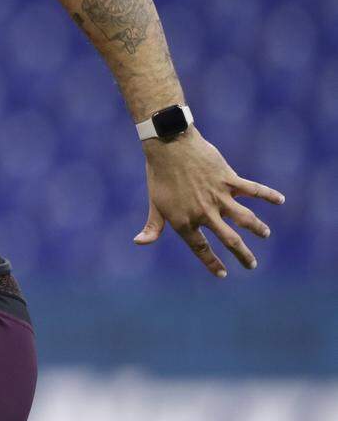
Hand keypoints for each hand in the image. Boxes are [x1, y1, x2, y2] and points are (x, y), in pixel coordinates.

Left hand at [134, 126, 284, 276]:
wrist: (169, 146)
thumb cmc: (160, 175)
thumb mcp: (155, 203)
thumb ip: (153, 226)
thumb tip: (139, 242)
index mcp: (185, 221)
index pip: (201, 248)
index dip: (212, 263)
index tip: (223, 274)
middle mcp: (204, 213)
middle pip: (230, 240)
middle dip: (243, 255)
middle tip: (252, 265)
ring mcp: (219, 197)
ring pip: (246, 219)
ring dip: (257, 228)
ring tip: (265, 234)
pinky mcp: (229, 180)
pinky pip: (253, 189)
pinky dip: (268, 195)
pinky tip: (280, 200)